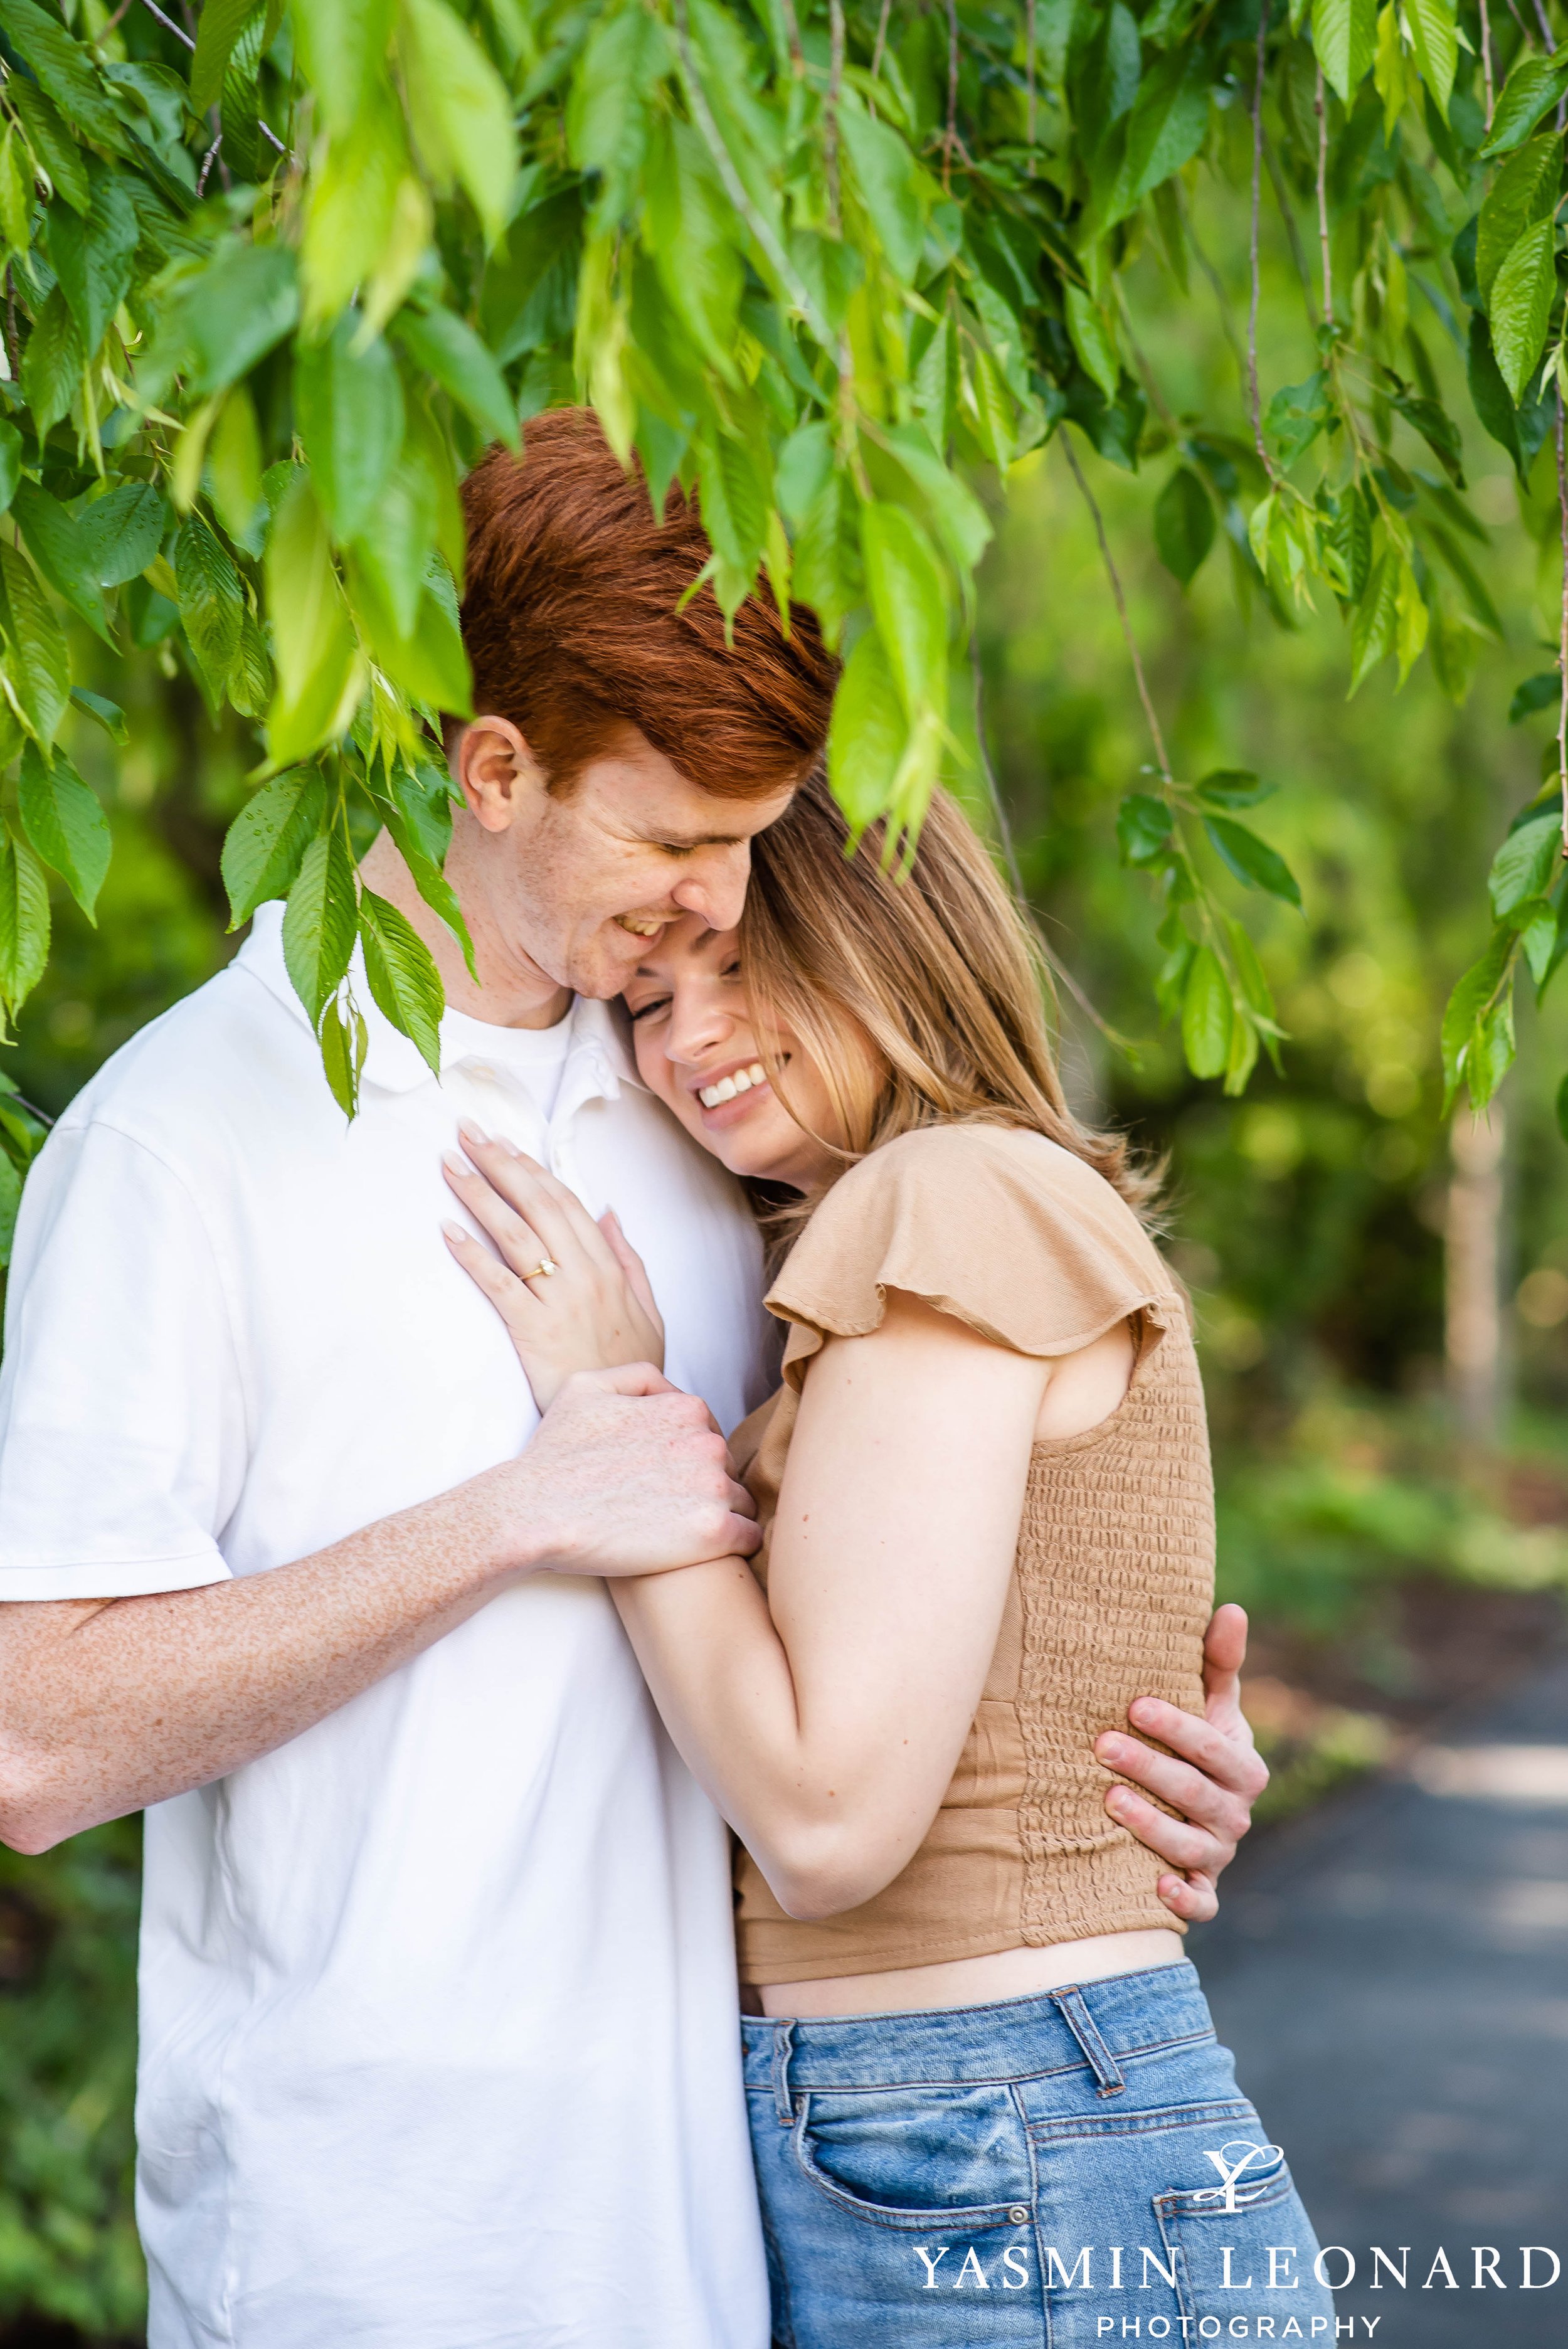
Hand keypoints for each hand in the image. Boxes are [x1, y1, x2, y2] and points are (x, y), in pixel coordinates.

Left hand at [442, 1121, 664, 1409]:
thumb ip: (629, 1258)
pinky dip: (473, 1254)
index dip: (533, 1170)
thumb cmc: (629, 1368)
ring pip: (515, 1234)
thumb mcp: (648, 1310)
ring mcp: (560, 1301)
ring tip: (450, 1164)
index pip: (566, 1203)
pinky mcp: (534, 1330)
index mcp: (610, 1267)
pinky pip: (499, 1284)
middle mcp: (586, 1275)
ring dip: (480, 1194)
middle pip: (537, 1205)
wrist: (626, 1420)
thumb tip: (609, 1211)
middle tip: (467, 1132)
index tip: (506, 1144)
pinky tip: (448, 1229)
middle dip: (500, 1164)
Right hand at [477, 1361, 760, 1577]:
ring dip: (719, 1514)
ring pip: (741, 1502)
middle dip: (703, 1484)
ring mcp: (713, 1488)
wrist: (535, 1513)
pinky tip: (702, 1550)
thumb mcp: (587, 1387)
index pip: (711, 1433)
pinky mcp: (713, 1533)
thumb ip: (640, 1378)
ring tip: (678, 1530)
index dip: (687, 1457)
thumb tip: (672, 1389)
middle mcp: (708, 1443)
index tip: (661, 1477)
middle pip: (728, 1467)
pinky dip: (734, 1544)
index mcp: (686, 1408)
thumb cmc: (556, 1454)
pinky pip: (750, 1537)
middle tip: (664, 1506)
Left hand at [1094, 1603, 1267, 1924]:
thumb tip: (1229, 1607)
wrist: (1188, 1810)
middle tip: (1102, 1746)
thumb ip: (1217, 1660)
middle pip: (1195, 1794)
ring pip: (1190, 1846)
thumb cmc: (1192, 1742)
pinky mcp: (1202, 1890)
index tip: (1135, 1705)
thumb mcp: (1209, 1703)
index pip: (1212, 1745)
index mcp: (1243, 1766)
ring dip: (1151, 1826)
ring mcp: (1220, 1855)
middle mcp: (1236, 1813)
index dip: (1176, 1727)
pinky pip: (1201, 1904)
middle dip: (1150, 1769)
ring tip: (1108, 1801)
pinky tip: (1155, 1887)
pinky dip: (1183, 1899)